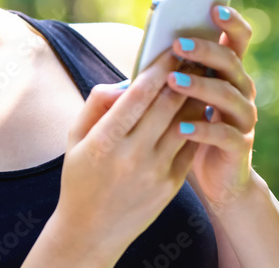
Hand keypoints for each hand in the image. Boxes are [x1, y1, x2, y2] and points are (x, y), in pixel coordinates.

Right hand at [55, 49, 200, 257]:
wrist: (91, 230)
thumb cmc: (80, 176)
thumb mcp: (75, 137)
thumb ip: (97, 102)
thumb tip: (126, 80)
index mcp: (105, 140)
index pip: (138, 95)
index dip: (158, 68)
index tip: (171, 48)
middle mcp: (132, 155)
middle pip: (167, 105)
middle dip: (184, 75)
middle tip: (196, 53)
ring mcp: (155, 172)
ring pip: (185, 124)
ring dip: (196, 97)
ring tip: (203, 75)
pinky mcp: (171, 185)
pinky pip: (190, 146)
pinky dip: (197, 123)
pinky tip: (201, 106)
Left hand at [165, 4, 259, 213]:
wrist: (219, 180)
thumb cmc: (191, 129)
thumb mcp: (181, 98)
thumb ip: (171, 74)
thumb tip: (145, 52)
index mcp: (229, 73)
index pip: (239, 39)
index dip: (231, 22)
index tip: (214, 8)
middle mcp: (242, 90)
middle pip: (231, 62)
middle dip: (204, 50)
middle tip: (176, 44)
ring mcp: (244, 119)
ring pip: (228, 95)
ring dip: (199, 85)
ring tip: (172, 81)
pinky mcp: (240, 147)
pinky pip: (225, 135)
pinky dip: (202, 129)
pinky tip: (181, 126)